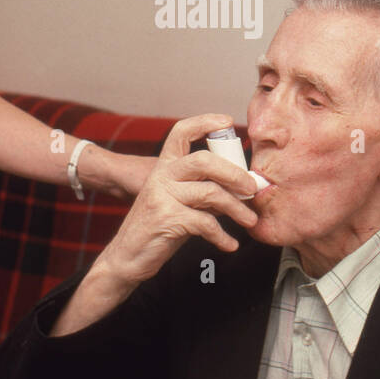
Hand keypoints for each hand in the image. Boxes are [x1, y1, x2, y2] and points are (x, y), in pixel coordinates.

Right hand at [91, 114, 258, 289]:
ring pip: (210, 192)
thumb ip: (201, 189)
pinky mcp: (167, 219)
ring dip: (236, 208)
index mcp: (164, 166)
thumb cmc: (158, 227)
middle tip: (252, 188)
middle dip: (234, 173)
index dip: (204, 122)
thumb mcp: (177, 200)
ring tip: (249, 220)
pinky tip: (229, 243)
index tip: (227, 122)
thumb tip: (239, 186)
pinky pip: (205, 222)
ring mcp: (162, 196)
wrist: (127, 256)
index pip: (181, 132)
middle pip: (203, 161)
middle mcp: (162, 176)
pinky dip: (222, 236)